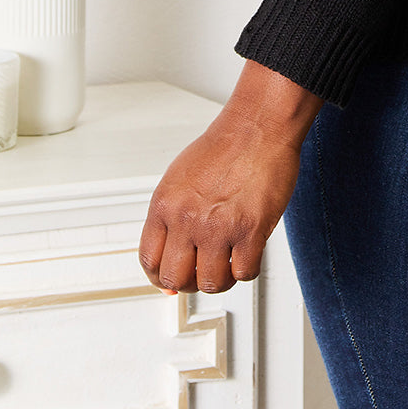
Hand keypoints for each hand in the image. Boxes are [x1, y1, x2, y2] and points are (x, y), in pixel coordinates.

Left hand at [138, 63, 322, 293]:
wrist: (258, 125)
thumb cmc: (225, 147)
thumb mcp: (180, 178)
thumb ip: (171, 216)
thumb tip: (171, 255)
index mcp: (165, 205)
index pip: (149, 261)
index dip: (161, 277)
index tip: (173, 278)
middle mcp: (187, 218)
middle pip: (176, 279)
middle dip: (190, 283)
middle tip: (202, 272)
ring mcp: (219, 227)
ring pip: (211, 283)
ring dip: (221, 279)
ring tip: (229, 263)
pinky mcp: (251, 230)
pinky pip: (244, 273)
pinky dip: (247, 270)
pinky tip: (249, 253)